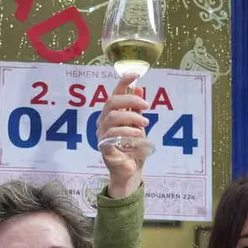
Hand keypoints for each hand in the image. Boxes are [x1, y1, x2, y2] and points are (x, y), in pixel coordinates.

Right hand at [96, 73, 148, 197]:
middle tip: (146, 106)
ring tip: (145, 123)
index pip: (114, 93)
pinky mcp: (104, 147)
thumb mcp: (138, 126)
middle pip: (111, 102)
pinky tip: (139, 135)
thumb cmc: (132, 148)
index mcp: (112, 114)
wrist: (129, 172)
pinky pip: (113, 135)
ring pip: (113, 117)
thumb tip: (140, 89)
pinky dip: (127, 132)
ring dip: (132, 117)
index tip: (135, 75)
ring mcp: (102, 134)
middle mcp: (103, 122)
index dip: (123, 82)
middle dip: (130, 100)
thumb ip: (136, 109)